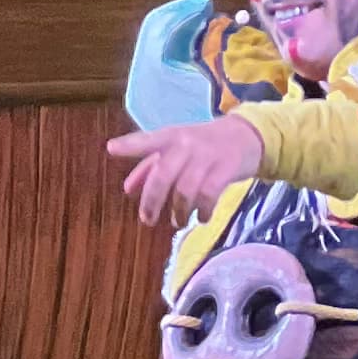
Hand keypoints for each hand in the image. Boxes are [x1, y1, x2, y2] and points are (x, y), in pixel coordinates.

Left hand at [107, 116, 266, 224]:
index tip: (111, 149)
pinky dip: (203, 211)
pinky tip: (202, 218)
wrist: (246, 136)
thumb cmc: (203, 145)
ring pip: (185, 190)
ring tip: (178, 222)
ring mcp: (206, 156)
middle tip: (147, 220)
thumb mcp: (177, 149)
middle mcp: (186, 144)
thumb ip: (150, 167)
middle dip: (152, 201)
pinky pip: (209, 195)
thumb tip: (127, 189)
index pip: (146, 140)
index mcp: (170, 136)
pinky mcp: (225, 168)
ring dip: (180, 211)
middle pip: (163, 175)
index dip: (129, 145)